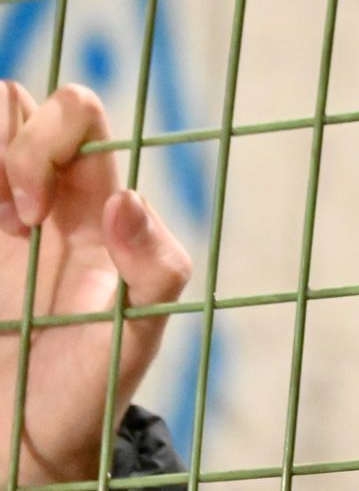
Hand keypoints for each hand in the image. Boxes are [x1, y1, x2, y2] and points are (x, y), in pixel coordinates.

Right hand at [0, 82, 191, 484]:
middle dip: (11, 145)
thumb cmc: (90, 388)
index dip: (51, 141)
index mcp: (94, 203)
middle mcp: (41, 197)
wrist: (28, 444)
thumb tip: (127, 201)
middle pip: (19, 105)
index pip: (77, 114)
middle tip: (17, 221)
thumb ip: (155, 270)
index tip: (36, 215)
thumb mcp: (139, 335)